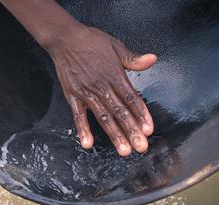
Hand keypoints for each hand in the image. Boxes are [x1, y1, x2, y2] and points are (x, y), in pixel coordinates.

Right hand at [46, 26, 156, 155]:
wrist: (66, 39)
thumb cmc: (91, 42)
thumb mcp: (115, 46)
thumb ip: (133, 58)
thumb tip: (153, 59)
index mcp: (115, 75)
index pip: (132, 98)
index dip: (141, 114)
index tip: (148, 129)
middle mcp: (102, 87)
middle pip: (120, 112)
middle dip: (131, 131)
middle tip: (141, 147)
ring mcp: (87, 93)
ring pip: (103, 117)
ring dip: (114, 135)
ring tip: (123, 150)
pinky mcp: (73, 96)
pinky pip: (78, 115)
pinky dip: (82, 129)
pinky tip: (87, 143)